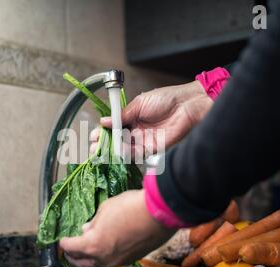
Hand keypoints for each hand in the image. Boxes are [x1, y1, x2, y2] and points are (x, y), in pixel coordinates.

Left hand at [59, 190, 175, 266]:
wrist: (158, 213)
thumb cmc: (129, 207)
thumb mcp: (105, 209)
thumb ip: (94, 222)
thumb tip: (87, 229)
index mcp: (93, 244)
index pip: (71, 247)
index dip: (65, 243)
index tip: (62, 240)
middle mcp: (104, 257)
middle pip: (82, 263)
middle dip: (73, 257)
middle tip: (69, 252)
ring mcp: (119, 260)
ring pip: (98, 265)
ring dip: (89, 260)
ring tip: (85, 253)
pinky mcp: (132, 258)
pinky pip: (113, 261)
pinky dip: (105, 257)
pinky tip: (106, 249)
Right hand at [90, 80, 212, 156]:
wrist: (186, 105)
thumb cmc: (165, 99)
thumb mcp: (138, 104)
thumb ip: (121, 115)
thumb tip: (103, 121)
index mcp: (131, 118)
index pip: (113, 127)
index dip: (102, 132)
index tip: (93, 135)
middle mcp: (136, 130)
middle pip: (115, 140)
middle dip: (103, 144)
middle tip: (94, 146)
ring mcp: (143, 140)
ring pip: (123, 149)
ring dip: (111, 150)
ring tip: (100, 150)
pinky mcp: (151, 148)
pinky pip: (135, 154)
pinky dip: (125, 153)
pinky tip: (116, 150)